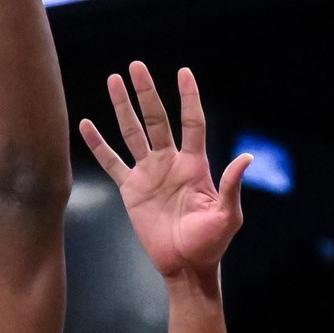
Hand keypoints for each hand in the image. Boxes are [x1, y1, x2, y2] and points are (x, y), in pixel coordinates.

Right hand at [82, 63, 247, 282]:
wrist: (186, 265)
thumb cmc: (212, 243)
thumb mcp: (228, 215)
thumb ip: (231, 186)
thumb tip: (247, 157)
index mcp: (195, 164)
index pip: (192, 122)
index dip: (188, 97)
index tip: (184, 72)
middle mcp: (170, 162)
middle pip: (157, 119)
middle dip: (146, 93)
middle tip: (136, 66)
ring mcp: (149, 173)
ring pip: (133, 133)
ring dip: (122, 108)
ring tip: (113, 80)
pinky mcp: (131, 189)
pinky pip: (112, 162)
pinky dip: (98, 144)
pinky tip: (86, 125)